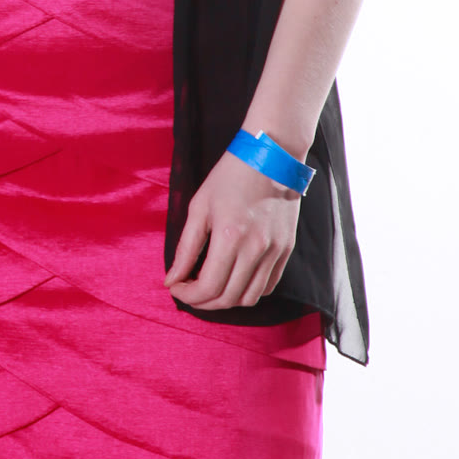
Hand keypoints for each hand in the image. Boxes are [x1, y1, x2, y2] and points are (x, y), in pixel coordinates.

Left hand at [165, 150, 302, 310]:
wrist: (271, 156)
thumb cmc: (229, 177)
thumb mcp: (199, 206)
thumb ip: (186, 247)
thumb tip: (172, 279)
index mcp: (230, 236)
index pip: (207, 286)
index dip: (187, 295)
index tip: (176, 287)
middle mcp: (256, 249)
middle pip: (228, 298)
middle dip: (203, 302)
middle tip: (189, 291)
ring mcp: (275, 251)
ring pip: (249, 298)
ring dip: (226, 300)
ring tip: (210, 287)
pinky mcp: (286, 249)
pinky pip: (268, 286)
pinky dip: (248, 291)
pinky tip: (233, 279)